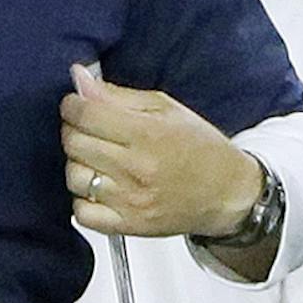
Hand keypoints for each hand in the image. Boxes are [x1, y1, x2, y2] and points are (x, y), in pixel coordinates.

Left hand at [61, 64, 262, 238]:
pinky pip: (82, 214)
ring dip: (78, 164)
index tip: (76, 105)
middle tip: (88, 129)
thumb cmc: (201, 148)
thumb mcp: (165, 108)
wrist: (230, 194)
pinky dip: (82, 199)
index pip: (85, 114)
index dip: (72, 105)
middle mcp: (137, 169)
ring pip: (74, 176)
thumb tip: (79, 77)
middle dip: (73, 130)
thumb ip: (116, 94)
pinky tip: (98, 187)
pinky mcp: (130, 225)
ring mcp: (132, 201)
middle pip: (74, 143)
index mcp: (147, 134)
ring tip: (96, 159)